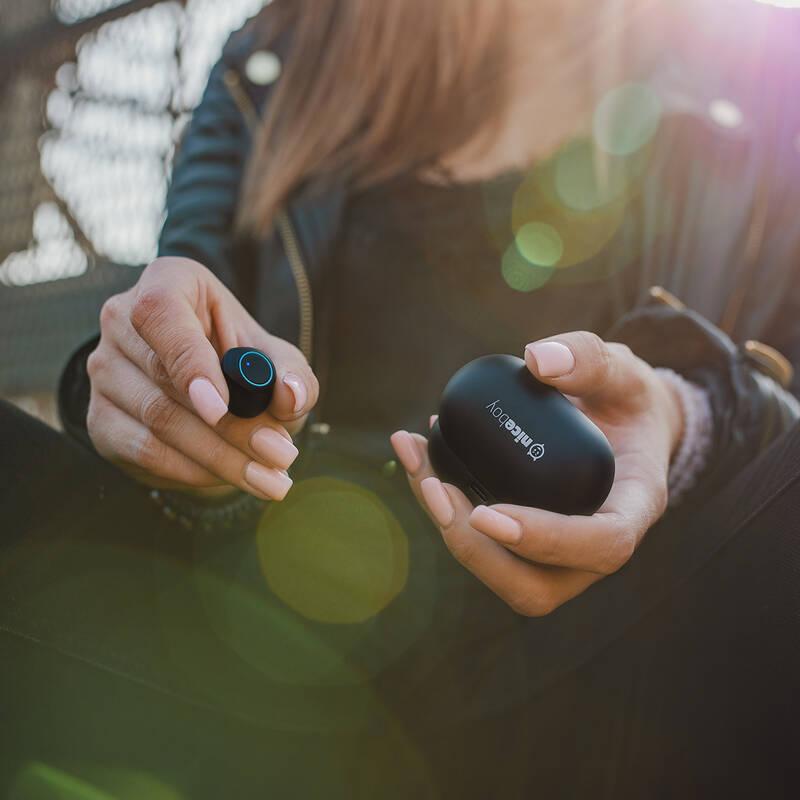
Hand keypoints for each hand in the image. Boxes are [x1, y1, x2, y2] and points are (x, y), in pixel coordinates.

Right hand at [86, 256, 318, 499]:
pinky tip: (230, 477)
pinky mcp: (99, 418)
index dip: (189, 362)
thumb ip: (290, 372)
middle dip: (231, 429)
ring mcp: (104, 370)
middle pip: (166, 380)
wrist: (209, 387)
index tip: (221, 408)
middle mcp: (121, 320)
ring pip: (158, 422)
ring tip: (271, 478)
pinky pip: (143, 451)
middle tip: (281, 456)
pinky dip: (193, 470)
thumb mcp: (274, 356)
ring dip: (220, 458)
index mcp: (168, 283)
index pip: (160, 314)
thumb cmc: (242, 359)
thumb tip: (290, 395)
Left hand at [391, 331, 683, 615]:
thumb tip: (537, 358)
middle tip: (435, 488)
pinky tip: (417, 454)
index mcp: (633, 508)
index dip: (544, 540)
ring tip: (416, 461)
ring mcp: (556, 553)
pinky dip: (440, 505)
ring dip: (446, 526)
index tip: (488, 513)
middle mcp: (594, 546)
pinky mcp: (522, 541)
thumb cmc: (626, 402)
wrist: (621, 424)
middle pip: (536, 587)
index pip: (601, 545)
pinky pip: (479, 542)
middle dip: (475, 550)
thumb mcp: (622, 371)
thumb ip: (590, 358)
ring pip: (498, 572)